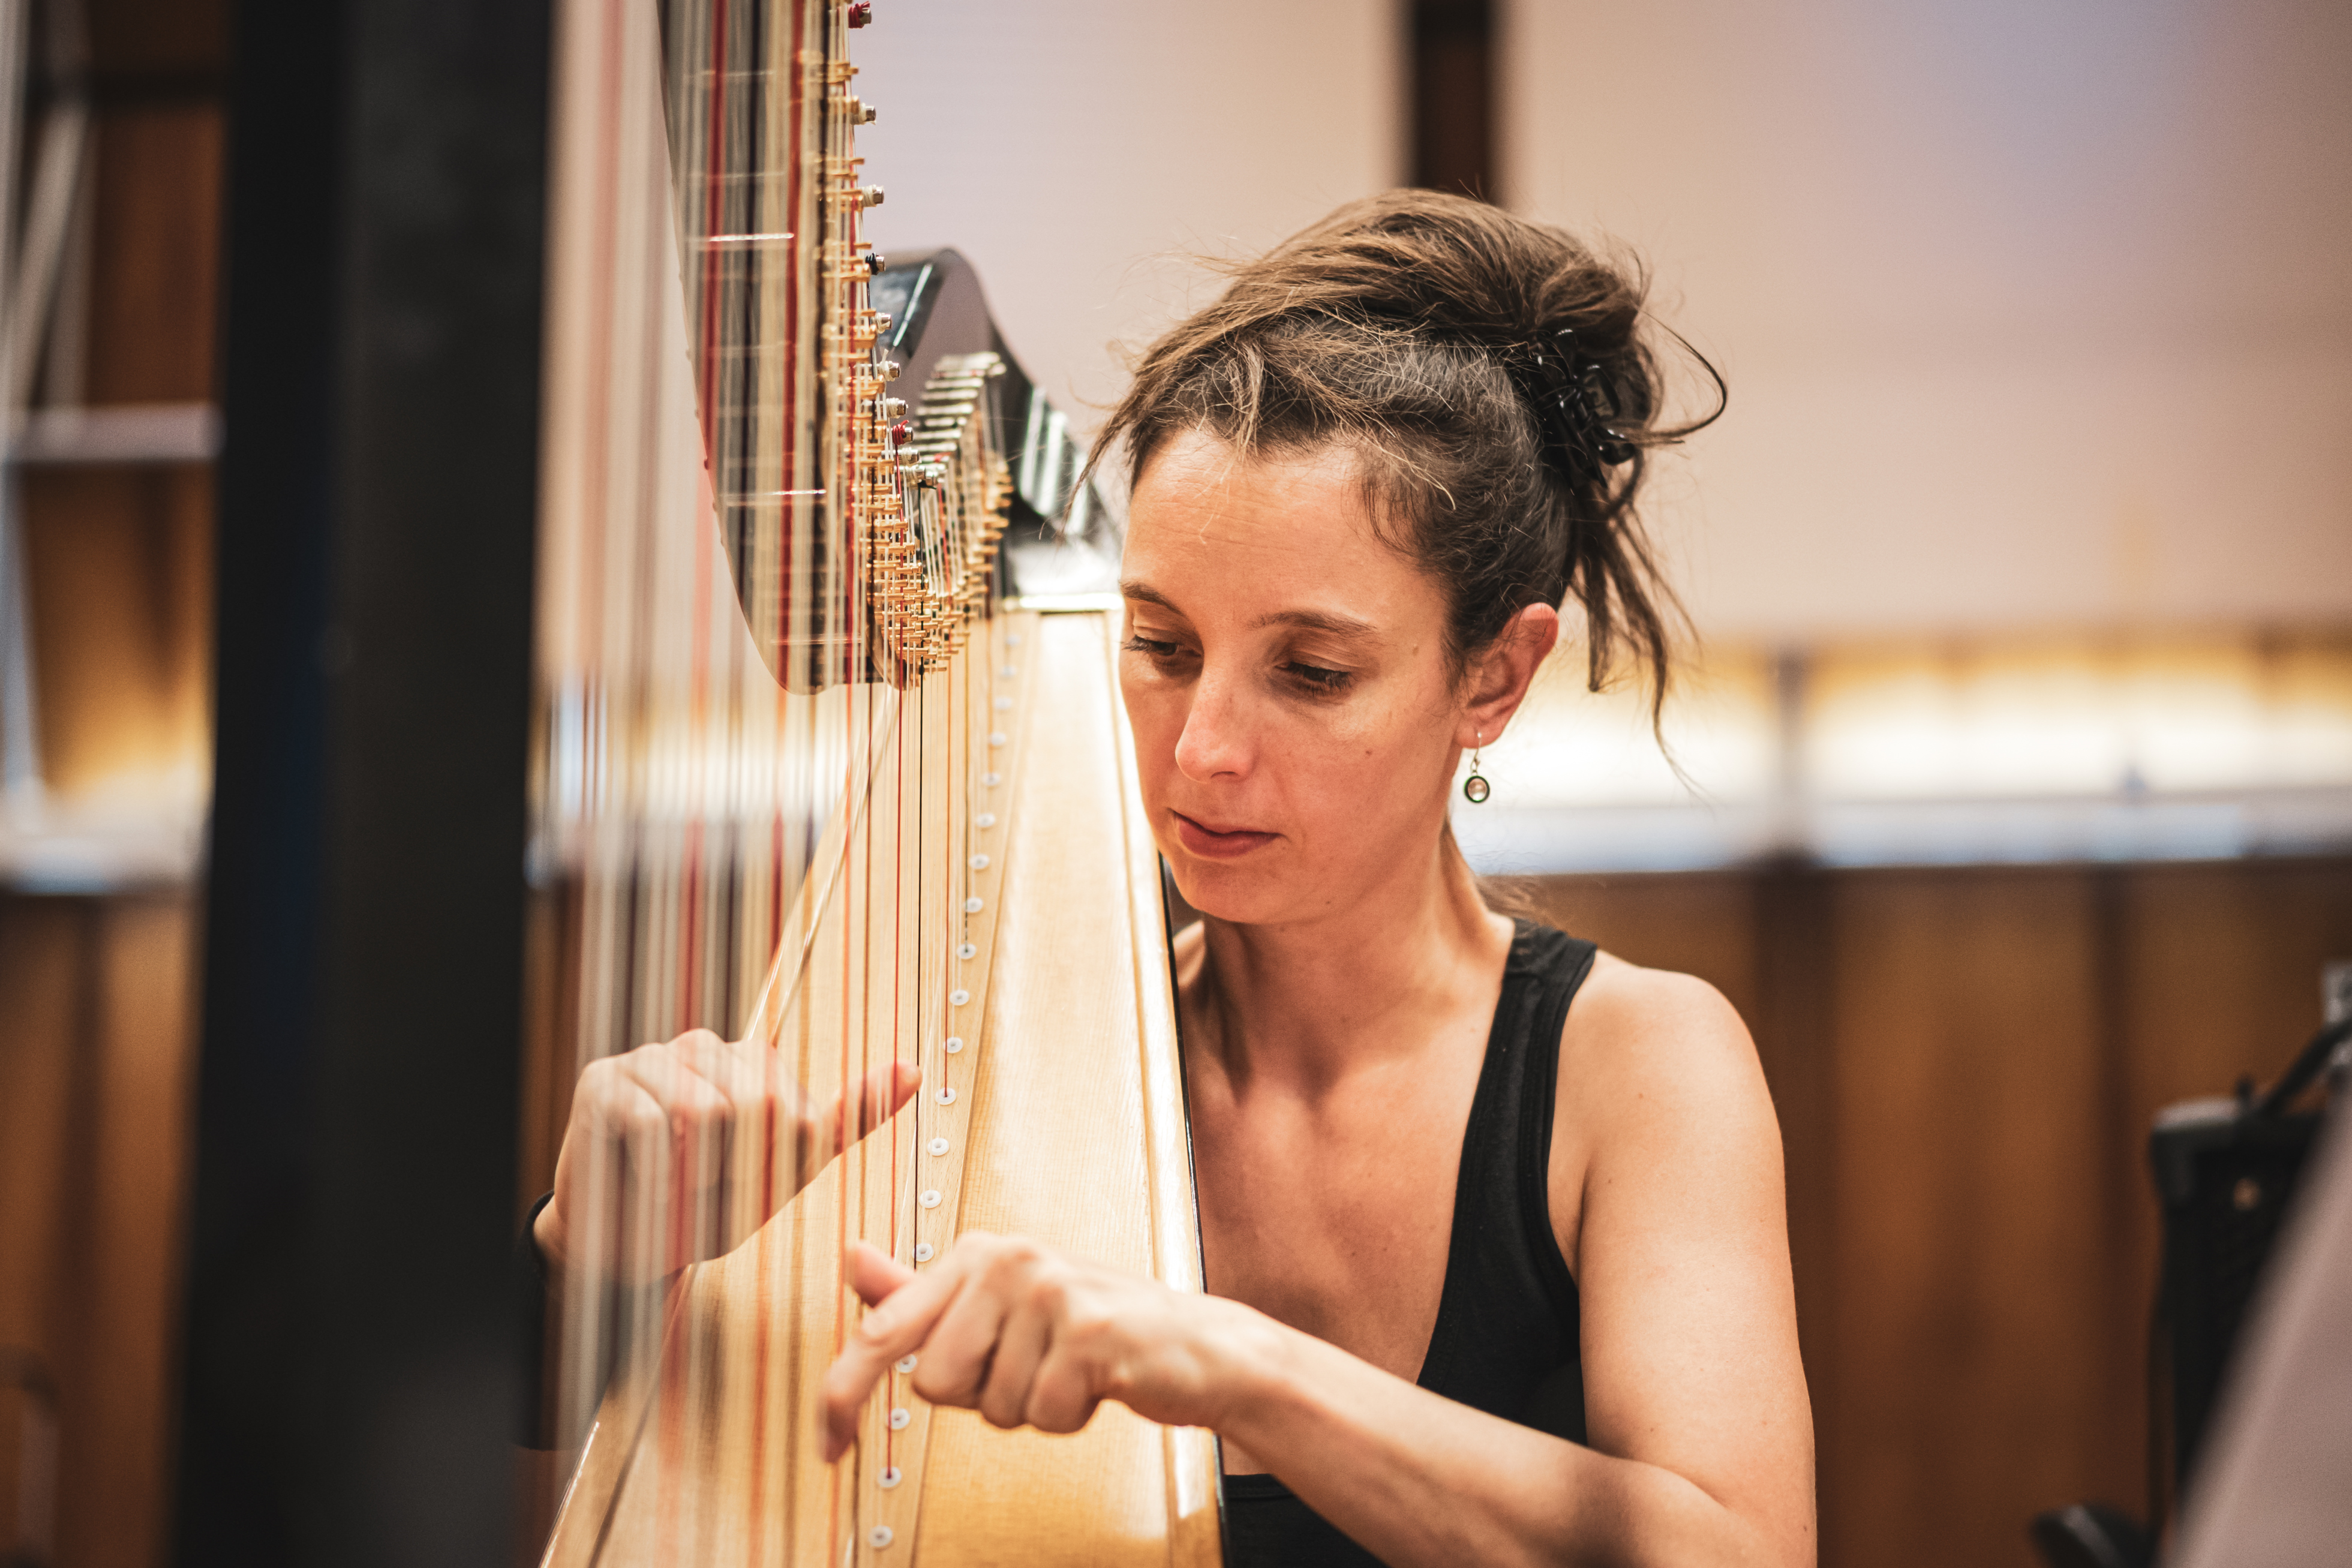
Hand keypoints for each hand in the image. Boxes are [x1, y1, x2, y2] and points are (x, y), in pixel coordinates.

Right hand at [535, 1029, 919, 1283]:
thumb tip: (914, 1070)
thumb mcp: (788, 1170)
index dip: (774, 1168)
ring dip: (694, 1177)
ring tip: (675, 1188)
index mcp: (754, 1064)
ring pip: (707, 1114)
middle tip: (705, 1192)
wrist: (627, 1253)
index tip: (745, 1185)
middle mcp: (704, 1047)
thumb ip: (848, 1118)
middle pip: (758, 1107)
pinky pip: (653, 1125)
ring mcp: (652, 1058)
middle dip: (736, 1171)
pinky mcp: (605, 1081)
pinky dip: (656, 1176)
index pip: (797, 1112)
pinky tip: (645, 1185)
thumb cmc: (706, 1208)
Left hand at [819, 1232, 1268, 1461]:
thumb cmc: (1089, 1331)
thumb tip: (851, 1259)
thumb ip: (921, 1291)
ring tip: (1067, 1373)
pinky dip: (1069, 1418)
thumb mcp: (998, 1306)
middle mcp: (1007, 1259)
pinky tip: (1096, 1384)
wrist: (1195, 1346)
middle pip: (933, 1383)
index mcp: (975, 1253)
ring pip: (991, 1405)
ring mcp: (1049, 1290)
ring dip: (1030, 1409)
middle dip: (980, 1398)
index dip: (843, 1396)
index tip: (826, 1444)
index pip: (882, 1330)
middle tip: (1030, 1370)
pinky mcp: (1090, 1330)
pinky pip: (1042, 1415)